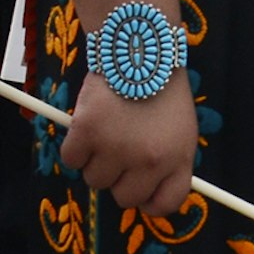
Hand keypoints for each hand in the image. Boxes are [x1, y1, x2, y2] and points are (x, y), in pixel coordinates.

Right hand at [65, 73, 198, 219]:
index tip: (140, 191)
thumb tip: (148, 195)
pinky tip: (89, 124)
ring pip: (94, 180)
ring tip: (107, 130)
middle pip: (124, 198)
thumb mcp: (182, 130)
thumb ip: (170, 163)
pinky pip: (71, 160)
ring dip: (95, 160)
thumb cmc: (160, 90)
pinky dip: (75, 145)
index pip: (166, 204)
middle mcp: (149, 161)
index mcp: (178, 159)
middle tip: (119, 151)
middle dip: (119, 178)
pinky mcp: (87, 133)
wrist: (138, 49)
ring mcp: (117, 149)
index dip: (150, 201)